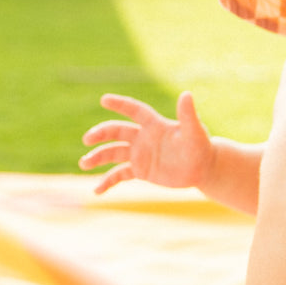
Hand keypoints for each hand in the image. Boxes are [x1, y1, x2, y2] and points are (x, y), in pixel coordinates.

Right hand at [79, 92, 213, 194]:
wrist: (201, 168)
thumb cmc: (200, 147)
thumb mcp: (195, 132)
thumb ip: (188, 115)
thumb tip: (187, 94)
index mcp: (154, 125)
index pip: (134, 111)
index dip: (120, 104)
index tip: (105, 99)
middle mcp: (142, 137)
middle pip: (117, 132)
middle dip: (101, 133)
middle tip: (87, 139)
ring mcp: (139, 154)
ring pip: (113, 153)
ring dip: (98, 157)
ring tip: (84, 163)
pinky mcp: (140, 170)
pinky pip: (119, 175)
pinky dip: (107, 182)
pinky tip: (97, 191)